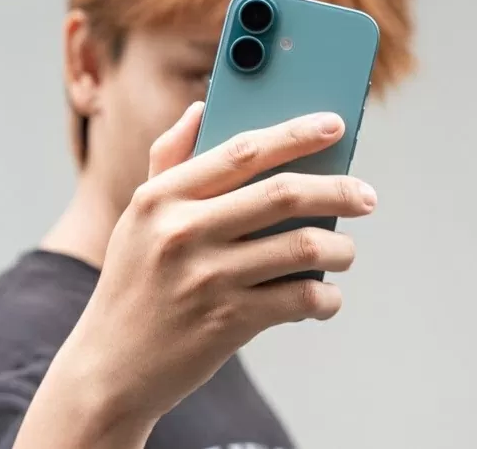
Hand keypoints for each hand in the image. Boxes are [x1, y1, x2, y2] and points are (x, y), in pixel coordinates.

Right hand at [59, 102, 375, 428]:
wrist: (110, 367)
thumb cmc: (133, 282)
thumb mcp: (137, 217)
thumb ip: (168, 158)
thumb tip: (201, 108)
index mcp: (161, 197)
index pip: (242, 151)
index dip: (295, 134)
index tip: (335, 124)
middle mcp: (182, 232)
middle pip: (283, 195)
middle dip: (338, 190)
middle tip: (366, 196)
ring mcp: (206, 279)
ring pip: (301, 247)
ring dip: (340, 248)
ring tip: (345, 251)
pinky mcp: (227, 323)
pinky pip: (299, 299)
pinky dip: (326, 297)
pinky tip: (326, 297)